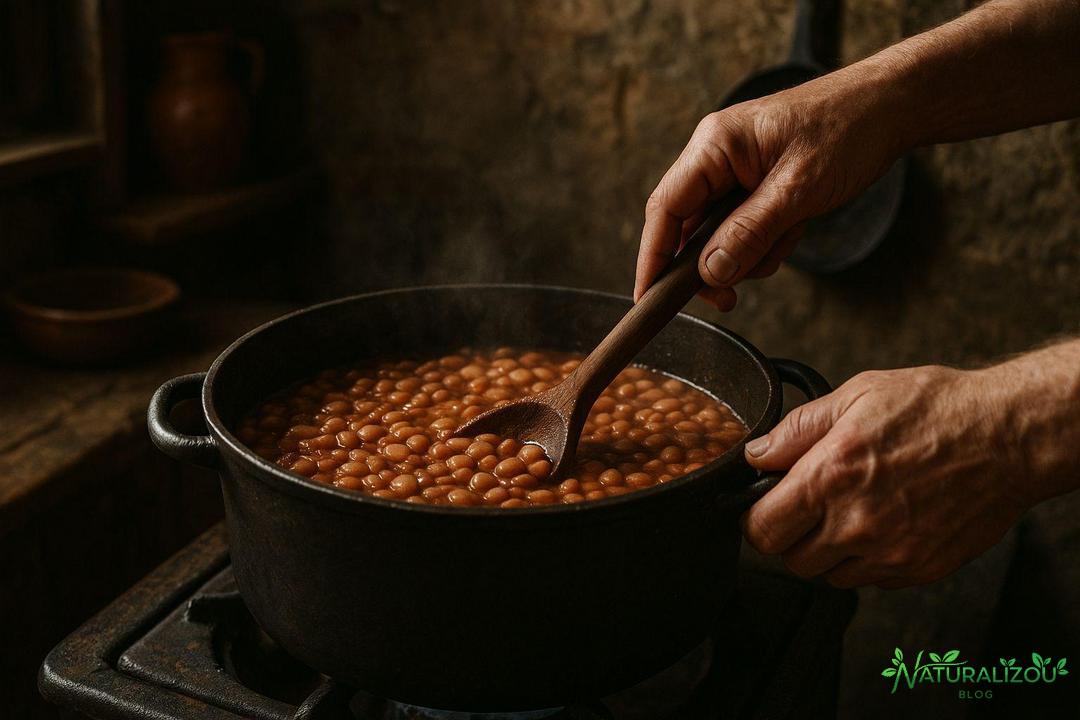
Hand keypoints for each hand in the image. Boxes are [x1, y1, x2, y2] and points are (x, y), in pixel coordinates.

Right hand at [635, 70, 906, 308]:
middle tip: (729, 298)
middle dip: (709, 265)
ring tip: (787, 238)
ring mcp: (734, 171)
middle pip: (687, 228)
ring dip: (748, 253)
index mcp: (714, 146)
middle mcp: (716, 157)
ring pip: (717, 235)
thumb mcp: (798, 189)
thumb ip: (750, 233)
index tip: (647, 300)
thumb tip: (709, 274)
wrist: (890, 107)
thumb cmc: (847, 130)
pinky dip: (766, 242)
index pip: (665, 210)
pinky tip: (795, 227)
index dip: (652, 259)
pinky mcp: (755, 184)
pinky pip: (743, 229)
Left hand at [741, 365, 1032, 588]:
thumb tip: (757, 453)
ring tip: (844, 514)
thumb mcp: (857, 395)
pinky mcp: (918, 569)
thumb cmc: (937, 409)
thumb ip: (797, 429)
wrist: (1009, 436)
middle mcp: (856, 523)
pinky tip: (879, 525)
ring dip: (825, 552)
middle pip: (789, 560)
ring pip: (826, 576)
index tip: (763, 506)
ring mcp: (889, 553)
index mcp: (831, 477)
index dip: (754, 518)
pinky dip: (863, 561)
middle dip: (787, 536)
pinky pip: (869, 580)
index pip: (761, 529)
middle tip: (804, 508)